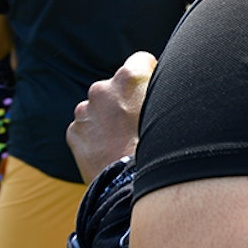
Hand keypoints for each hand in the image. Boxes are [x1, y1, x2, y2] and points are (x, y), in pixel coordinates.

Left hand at [67, 51, 155, 184]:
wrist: (131, 187)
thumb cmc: (161, 149)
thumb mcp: (173, 111)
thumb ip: (165, 90)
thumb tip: (166, 82)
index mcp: (130, 77)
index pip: (141, 61)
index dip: (151, 77)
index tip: (155, 95)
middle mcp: (102, 88)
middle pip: (117, 86)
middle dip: (126, 99)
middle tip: (142, 123)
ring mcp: (84, 111)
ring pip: (100, 107)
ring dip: (110, 118)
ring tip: (126, 140)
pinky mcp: (74, 132)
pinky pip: (87, 127)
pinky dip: (97, 135)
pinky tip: (112, 150)